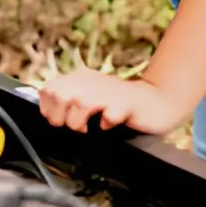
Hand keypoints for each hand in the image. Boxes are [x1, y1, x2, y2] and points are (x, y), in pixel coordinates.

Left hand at [38, 68, 190, 135]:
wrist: (157, 102)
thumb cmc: (120, 104)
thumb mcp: (90, 98)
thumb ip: (69, 101)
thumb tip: (48, 113)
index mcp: (80, 78)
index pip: (48, 89)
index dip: (48, 109)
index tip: (58, 121)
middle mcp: (91, 82)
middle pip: (59, 94)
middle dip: (59, 116)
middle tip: (72, 126)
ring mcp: (110, 91)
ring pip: (79, 102)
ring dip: (77, 121)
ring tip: (86, 128)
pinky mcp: (128, 103)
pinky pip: (111, 113)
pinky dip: (107, 122)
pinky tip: (109, 125)